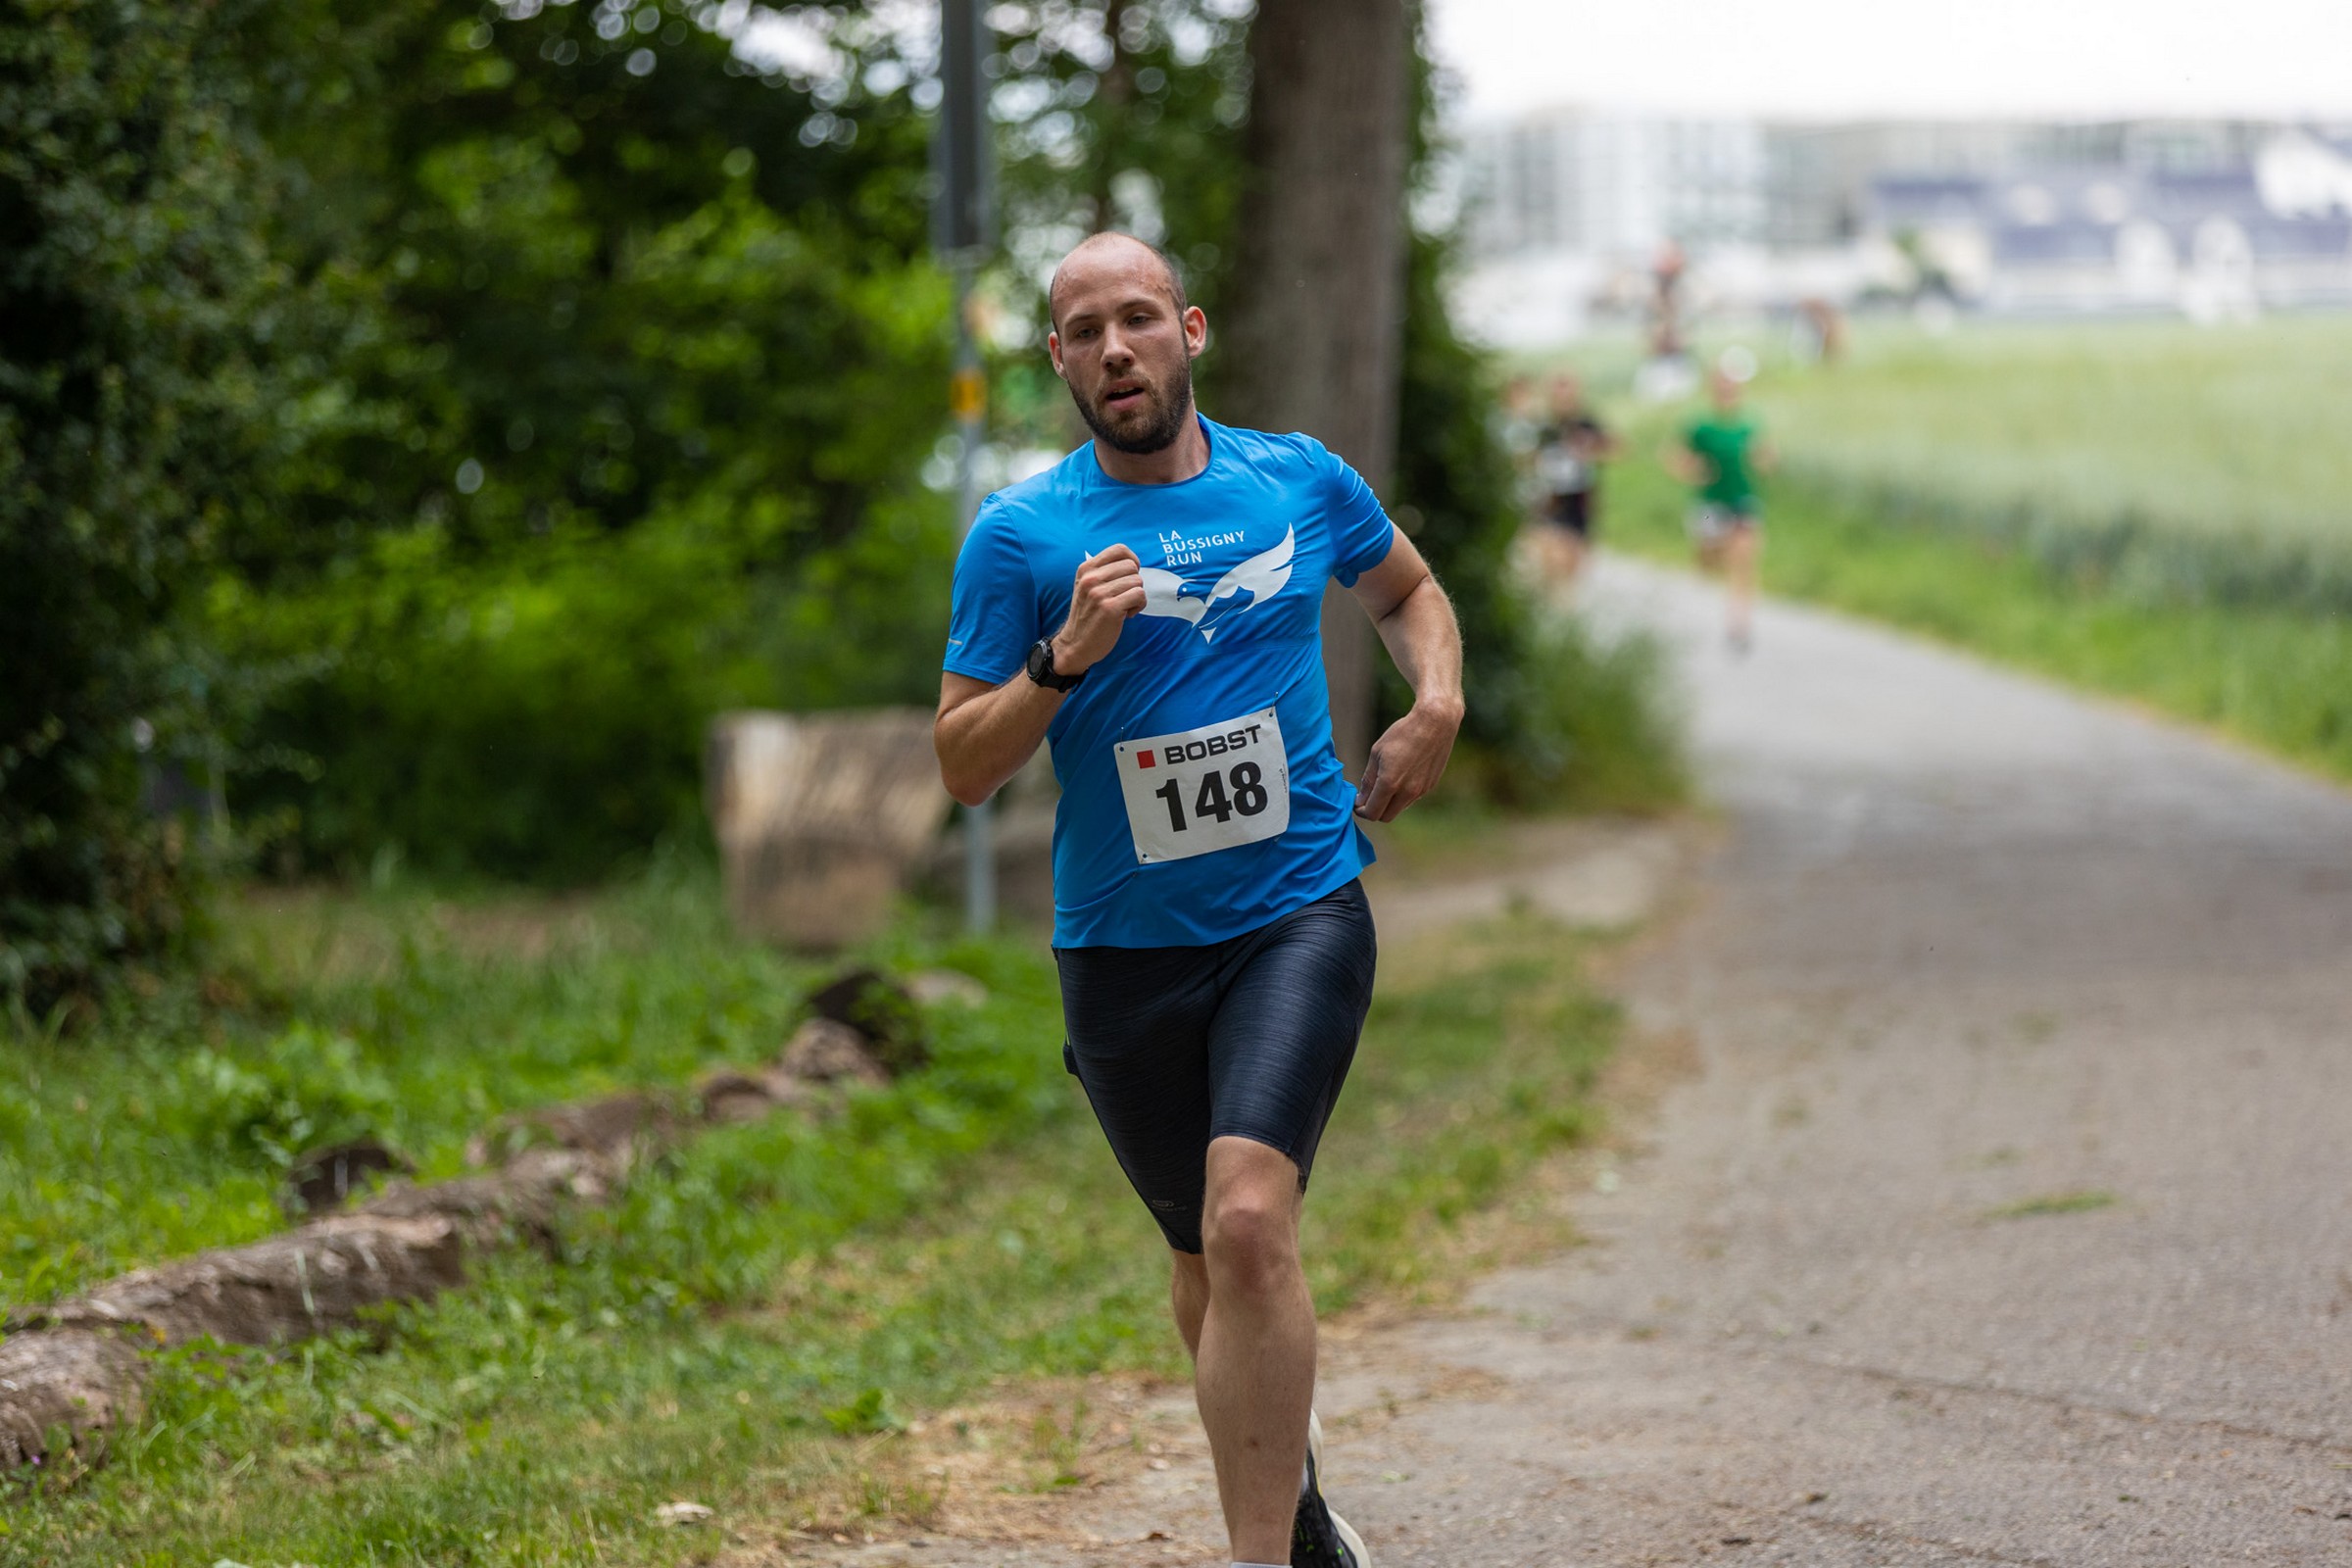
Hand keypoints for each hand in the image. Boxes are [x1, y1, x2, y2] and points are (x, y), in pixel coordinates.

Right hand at [1052, 544, 1144, 673]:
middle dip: (1134, 582)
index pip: (1119, 549)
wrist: (1076, 644)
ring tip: (1124, 607)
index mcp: (1086, 569)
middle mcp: (1091, 578)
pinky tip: (1127, 615)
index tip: (1129, 574)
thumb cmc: (1088, 614)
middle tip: (1124, 597)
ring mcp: (1099, 593)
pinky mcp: (1110, 608)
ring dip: (1136, 596)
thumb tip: (1133, 562)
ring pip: (1137, 581)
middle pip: (1131, 566)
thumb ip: (1104, 571)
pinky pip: (1139, 595)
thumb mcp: (1087, 586)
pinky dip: (1138, 606)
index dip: (1132, 560)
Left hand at [1353, 699, 1461, 822]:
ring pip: (1399, 809)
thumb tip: (1361, 799)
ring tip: (1385, 783)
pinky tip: (1401, 777)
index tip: (1358, 803)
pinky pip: (1411, 799)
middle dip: (1374, 811)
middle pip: (1386, 817)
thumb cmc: (1402, 734)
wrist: (1435, 723)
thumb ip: (1369, 779)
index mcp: (1390, 783)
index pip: (1372, 813)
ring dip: (1389, 803)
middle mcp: (1407, 791)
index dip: (1361, 811)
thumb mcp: (1377, 752)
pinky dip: (1402, 795)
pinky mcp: (1430, 786)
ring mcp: (1421, 790)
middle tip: (1368, 797)